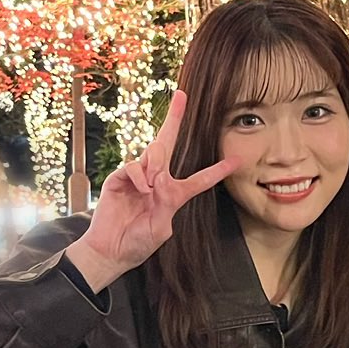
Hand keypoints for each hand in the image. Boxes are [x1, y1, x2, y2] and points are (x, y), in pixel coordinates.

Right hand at [65, 90, 235, 290]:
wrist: (112, 251)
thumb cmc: (138, 243)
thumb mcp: (163, 227)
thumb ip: (167, 204)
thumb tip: (158, 180)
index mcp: (172, 194)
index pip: (199, 179)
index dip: (217, 171)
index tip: (236, 161)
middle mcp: (156, 180)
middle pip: (167, 144)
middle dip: (174, 119)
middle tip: (182, 96)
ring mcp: (136, 178)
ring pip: (152, 154)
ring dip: (156, 166)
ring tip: (152, 188)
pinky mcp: (118, 179)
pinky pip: (133, 167)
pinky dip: (139, 177)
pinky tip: (143, 189)